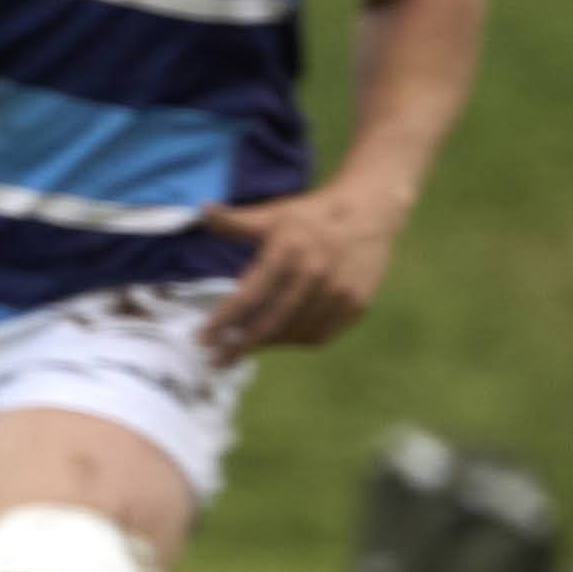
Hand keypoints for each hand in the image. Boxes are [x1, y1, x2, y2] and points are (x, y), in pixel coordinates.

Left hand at [195, 177, 413, 359]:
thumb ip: (236, 221)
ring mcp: (339, 291)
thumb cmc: (312, 215)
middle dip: (238, 346)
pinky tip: (279, 338)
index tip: (202, 340)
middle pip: (270, 323)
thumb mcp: (274, 214)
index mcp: (289, 250)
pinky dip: (295, 341)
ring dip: (266, 345)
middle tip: (216, 360)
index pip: (248, 296)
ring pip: (293, 334)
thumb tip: (204, 211)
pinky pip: (320, 335)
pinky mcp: (356, 304)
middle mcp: (315, 272)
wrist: (370, 212)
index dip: (223, 322)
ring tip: (244, 347)